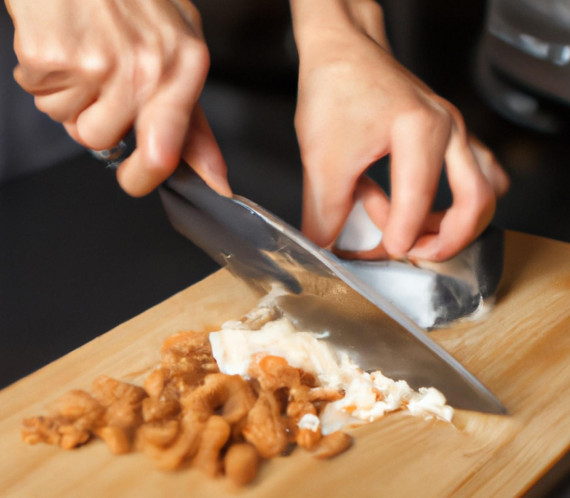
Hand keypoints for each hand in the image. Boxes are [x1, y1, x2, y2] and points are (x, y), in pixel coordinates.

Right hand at [6, 0, 229, 195]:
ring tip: (82, 53)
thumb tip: (214, 179)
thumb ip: (194, 122)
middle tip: (101, 73)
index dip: (144, 175)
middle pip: (104, 141)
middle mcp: (144, 67)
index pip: (165, 151)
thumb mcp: (179, 50)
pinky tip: (63, 43)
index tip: (133, 178)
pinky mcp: (51, 57)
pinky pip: (41, 98)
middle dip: (95, 118)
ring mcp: (96, 62)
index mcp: (183, 66)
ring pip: (72, 124)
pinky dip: (45, 78)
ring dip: (71, 99)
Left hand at [290, 0, 508, 260]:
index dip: (399, 238)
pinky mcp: (450, 134)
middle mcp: (448, 129)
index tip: (383, 254)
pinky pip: (475, 174)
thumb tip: (325, 247)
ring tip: (412, 231)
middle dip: (447, 241)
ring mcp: (454, 130)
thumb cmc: (336, 87)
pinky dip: (455, 200)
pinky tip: (419, 206)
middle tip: (415, 256)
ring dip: (453, 223)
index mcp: (419, 130)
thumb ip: (324, 210)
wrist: (343, 49)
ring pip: (481, 190)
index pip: (418, 201)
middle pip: (476, 202)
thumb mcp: (322, 156)